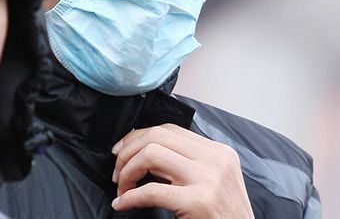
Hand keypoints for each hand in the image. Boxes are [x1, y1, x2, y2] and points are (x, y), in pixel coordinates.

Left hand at [111, 124, 253, 217]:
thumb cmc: (221, 217)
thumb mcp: (212, 181)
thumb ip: (186, 163)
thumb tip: (141, 153)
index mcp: (219, 152)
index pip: (169, 130)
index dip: (138, 137)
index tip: (121, 152)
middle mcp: (216, 160)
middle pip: (156, 136)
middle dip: (127, 152)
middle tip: (118, 172)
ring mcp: (208, 179)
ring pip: (150, 155)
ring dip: (126, 172)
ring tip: (122, 189)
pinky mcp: (198, 202)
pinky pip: (149, 191)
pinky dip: (129, 197)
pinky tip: (123, 204)